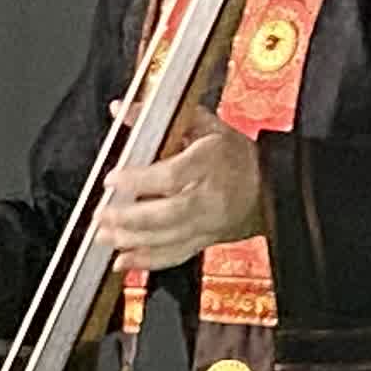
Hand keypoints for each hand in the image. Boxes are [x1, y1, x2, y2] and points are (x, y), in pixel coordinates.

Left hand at [100, 106, 264, 275]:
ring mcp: (211, 222)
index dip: (139, 180)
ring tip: (104, 237)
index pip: (172, 175)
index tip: (112, 179)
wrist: (268, 183)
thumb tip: (120, 110)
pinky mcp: (208, 239)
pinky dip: (148, 261)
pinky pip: (176, 254)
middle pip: (168, 213)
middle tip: (101, 216)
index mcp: (210, 161)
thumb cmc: (231, 151)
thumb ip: (158, 117)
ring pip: (169, 238)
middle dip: (130, 218)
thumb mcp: (202, 123)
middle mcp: (211, 195)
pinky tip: (124, 261)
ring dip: (132, 241)